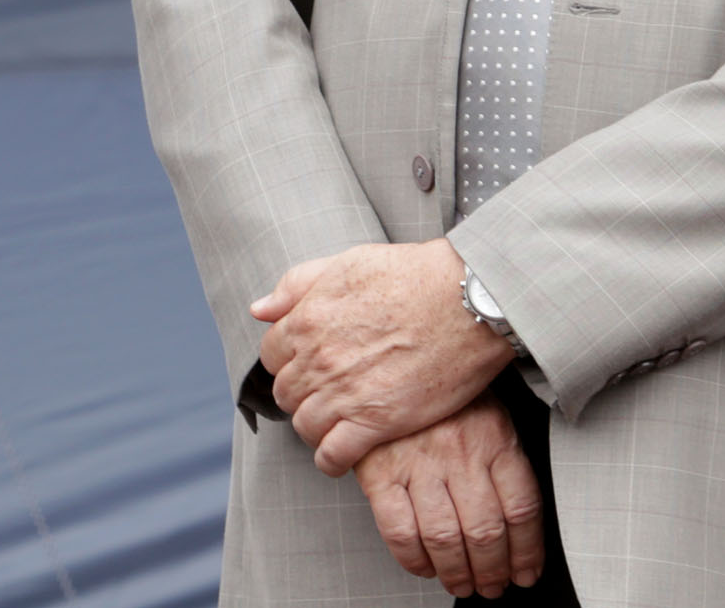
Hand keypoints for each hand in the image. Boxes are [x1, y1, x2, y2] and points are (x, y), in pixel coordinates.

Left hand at [255, 240, 511, 472]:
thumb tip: (260, 309)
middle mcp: (318, 360)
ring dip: (313, 428)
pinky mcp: (378, 421)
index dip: (288, 363)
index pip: (272, 355)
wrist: (464, 302)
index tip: (305, 368)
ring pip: (304, 425)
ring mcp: (345, 393)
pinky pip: (335, 454)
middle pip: (286, 392)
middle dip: (299, 396)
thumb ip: (296, 286)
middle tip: (320, 397)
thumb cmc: (411, 275)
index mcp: (306, 321)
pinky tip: (339, 459)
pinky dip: (330, 461)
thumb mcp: (344, 264)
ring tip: (331, 426)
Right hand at [354, 394, 547, 597]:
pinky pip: (399, 530)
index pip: (522, 510)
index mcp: (493, 438)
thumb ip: (504, 458)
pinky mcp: (379, 472)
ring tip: (461, 583)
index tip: (525, 571)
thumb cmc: (440, 395)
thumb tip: (520, 522)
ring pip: (446, 538)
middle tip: (492, 585)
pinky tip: (423, 565)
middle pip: (486, 532)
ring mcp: (417, 464)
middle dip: (493, 571)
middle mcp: (459, 453)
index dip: (528, 552)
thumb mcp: (486, 411)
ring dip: (457, 573)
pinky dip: (413, 559)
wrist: (382, 358)